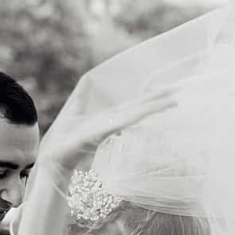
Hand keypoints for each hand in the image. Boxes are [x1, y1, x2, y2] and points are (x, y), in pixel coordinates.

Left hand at [39, 89, 176, 186]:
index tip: (172, 89)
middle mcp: (111, 122)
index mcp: (109, 117)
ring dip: (152, 108)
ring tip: (172, 101)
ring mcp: (106, 128)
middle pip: (139, 108)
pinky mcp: (96, 134)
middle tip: (182, 92)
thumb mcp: (75, 109)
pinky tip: (142, 113)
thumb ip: (82, 94)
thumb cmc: (65, 136)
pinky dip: (130, 118)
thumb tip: (89, 78)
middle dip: (159, 100)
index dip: (153, 97)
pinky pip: (116, 124)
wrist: (53, 155)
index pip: (135, 104)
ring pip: (133, 115)